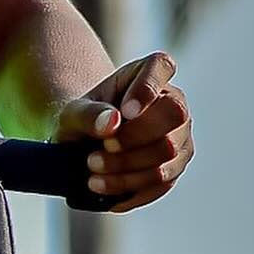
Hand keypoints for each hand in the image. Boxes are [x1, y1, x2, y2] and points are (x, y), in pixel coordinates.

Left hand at [54, 52, 192, 210]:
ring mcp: (180, 136)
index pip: (161, 66)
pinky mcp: (175, 167)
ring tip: (92, 169)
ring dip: (127, 167)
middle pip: (174, 115)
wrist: (84, 146)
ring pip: (169, 154)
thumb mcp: (73, 113)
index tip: (125, 111)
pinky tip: (102, 187)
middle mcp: (174, 102)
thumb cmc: (82, 121)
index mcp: (149, 73)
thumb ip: (88, 114)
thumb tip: (112, 122)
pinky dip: (129, 187)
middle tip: (100, 149)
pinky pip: (162, 182)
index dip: (148, 88)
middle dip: (134, 138)